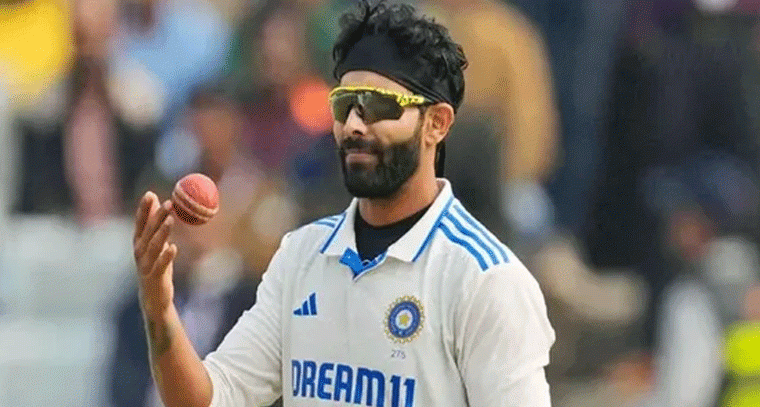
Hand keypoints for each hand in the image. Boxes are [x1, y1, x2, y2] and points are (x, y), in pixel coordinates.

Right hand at [133, 191, 176, 319]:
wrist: (153, 298)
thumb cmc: (155, 266)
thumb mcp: (154, 243)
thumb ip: (153, 223)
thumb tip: (155, 198)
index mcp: (139, 242)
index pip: (140, 222)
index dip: (144, 208)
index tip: (150, 194)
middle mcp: (139, 252)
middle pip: (148, 231)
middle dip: (157, 216)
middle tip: (169, 202)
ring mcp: (145, 265)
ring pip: (154, 246)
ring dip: (162, 232)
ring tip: (171, 220)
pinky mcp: (154, 277)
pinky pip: (161, 265)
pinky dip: (166, 257)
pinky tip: (173, 248)